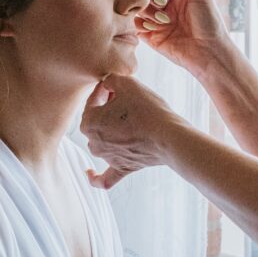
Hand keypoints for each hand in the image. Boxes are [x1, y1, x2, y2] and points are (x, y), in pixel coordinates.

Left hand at [80, 73, 186, 188]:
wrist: (169, 137)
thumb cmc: (148, 110)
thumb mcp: (127, 83)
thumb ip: (111, 79)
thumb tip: (108, 83)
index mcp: (89, 122)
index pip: (94, 99)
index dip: (108, 89)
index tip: (122, 86)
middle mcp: (94, 142)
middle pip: (97, 119)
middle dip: (109, 108)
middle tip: (129, 100)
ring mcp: (108, 157)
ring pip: (102, 141)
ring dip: (111, 130)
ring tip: (131, 118)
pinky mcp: (123, 168)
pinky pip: (104, 177)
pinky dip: (95, 177)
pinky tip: (88, 173)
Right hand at [137, 0, 232, 78]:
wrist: (210, 52)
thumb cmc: (210, 23)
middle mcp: (168, 8)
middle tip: (162, 5)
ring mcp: (159, 23)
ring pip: (140, 10)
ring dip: (147, 12)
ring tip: (162, 21)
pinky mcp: (153, 38)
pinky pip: (136, 27)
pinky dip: (138, 24)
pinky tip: (151, 26)